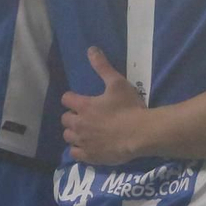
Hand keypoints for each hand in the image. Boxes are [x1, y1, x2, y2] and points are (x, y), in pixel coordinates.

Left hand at [61, 47, 149, 165]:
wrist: (140, 134)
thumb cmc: (129, 107)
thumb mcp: (117, 83)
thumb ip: (102, 67)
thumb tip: (91, 49)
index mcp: (84, 105)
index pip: (66, 99)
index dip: (72, 98)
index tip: (81, 100)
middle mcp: (79, 124)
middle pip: (65, 119)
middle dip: (72, 116)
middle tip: (85, 116)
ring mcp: (83, 142)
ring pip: (68, 137)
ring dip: (74, 133)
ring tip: (85, 132)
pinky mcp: (90, 156)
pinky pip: (75, 154)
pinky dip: (78, 150)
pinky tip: (87, 146)